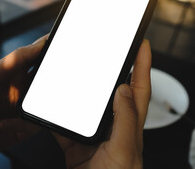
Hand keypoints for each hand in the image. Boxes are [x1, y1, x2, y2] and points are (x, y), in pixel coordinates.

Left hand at [0, 35, 47, 167]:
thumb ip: (17, 59)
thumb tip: (40, 43)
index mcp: (15, 73)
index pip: (38, 58)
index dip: (50, 49)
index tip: (63, 42)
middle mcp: (22, 89)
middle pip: (47, 79)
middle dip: (55, 76)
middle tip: (60, 74)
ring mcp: (25, 108)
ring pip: (48, 102)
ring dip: (45, 102)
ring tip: (34, 103)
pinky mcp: (25, 128)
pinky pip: (38, 124)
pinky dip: (24, 123)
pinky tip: (4, 123)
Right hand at [55, 39, 151, 168]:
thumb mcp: (124, 150)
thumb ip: (125, 119)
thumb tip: (124, 88)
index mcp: (130, 124)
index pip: (140, 88)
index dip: (143, 64)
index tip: (141, 44)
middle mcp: (113, 125)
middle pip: (113, 89)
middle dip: (111, 68)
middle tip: (107, 50)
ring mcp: (94, 133)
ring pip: (87, 103)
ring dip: (81, 88)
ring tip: (75, 70)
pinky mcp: (76, 142)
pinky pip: (65, 122)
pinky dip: (57, 113)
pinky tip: (51, 104)